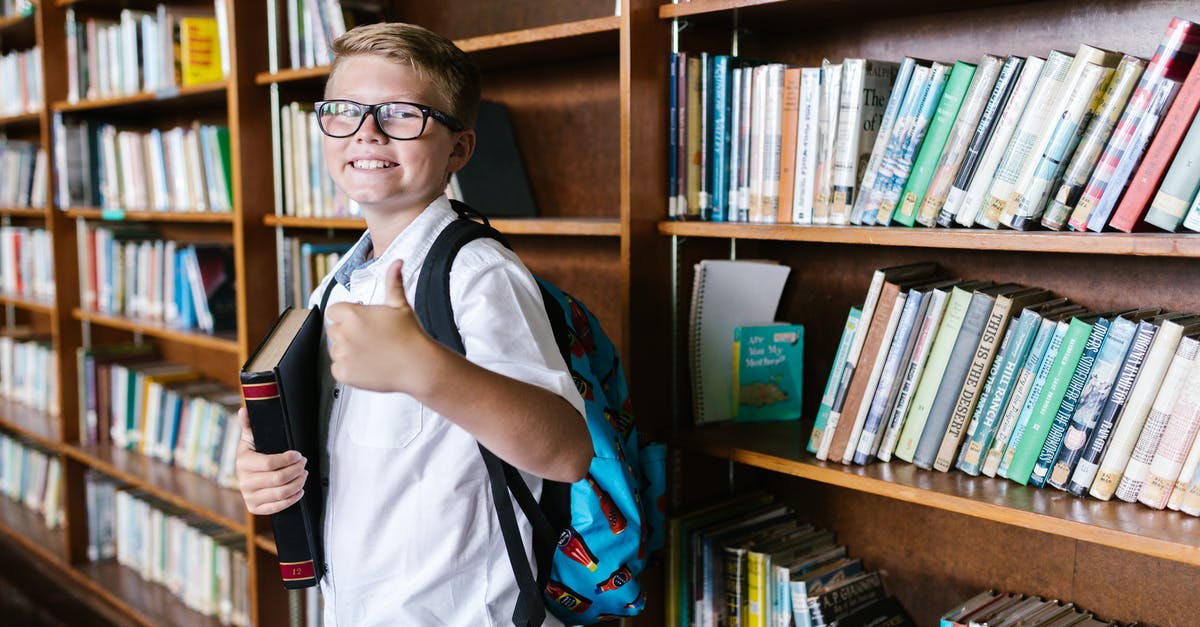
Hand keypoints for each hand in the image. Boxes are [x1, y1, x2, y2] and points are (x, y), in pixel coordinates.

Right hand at [235, 407, 307, 515]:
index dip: (288, 459)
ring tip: (304, 474)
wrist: (246, 476)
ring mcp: (249, 497)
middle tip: (304, 463)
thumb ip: (249, 424)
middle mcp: (244, 482)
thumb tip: (244, 410)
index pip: (269, 463)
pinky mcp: (255, 508)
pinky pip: (277, 507)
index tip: (298, 454)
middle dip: (296, 470)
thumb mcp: (250, 438)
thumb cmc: (253, 454)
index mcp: (243, 463)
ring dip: (297, 483)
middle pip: (278, 479)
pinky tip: (300, 490)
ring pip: (280, 493)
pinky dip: (292, 499)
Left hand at [325, 259, 438, 394]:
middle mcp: (343, 333)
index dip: (347, 317)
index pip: (334, 312)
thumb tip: (397, 263)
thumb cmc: (410, 335)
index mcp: (352, 314)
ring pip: (336, 351)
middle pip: (334, 331)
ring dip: (348, 352)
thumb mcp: (400, 305)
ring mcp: (342, 354)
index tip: (362, 324)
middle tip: (371, 340)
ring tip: (371, 353)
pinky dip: (349, 369)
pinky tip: (368, 366)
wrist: (417, 364)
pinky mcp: (343, 373)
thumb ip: (393, 282)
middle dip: (348, 334)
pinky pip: (338, 369)